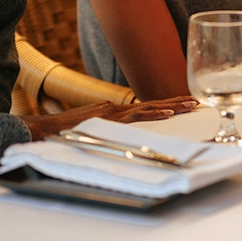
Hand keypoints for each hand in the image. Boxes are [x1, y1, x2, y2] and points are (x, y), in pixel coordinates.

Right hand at [21, 96, 198, 140]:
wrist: (44, 131)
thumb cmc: (67, 134)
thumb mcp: (93, 129)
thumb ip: (108, 131)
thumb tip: (124, 138)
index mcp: (114, 111)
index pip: (146, 107)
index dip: (166, 106)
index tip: (184, 106)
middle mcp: (116, 108)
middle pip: (152, 104)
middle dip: (176, 103)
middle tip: (197, 102)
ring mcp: (113, 112)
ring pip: (149, 107)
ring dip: (172, 106)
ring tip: (191, 105)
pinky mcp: (109, 118)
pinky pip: (136, 116)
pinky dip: (152, 114)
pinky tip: (167, 114)